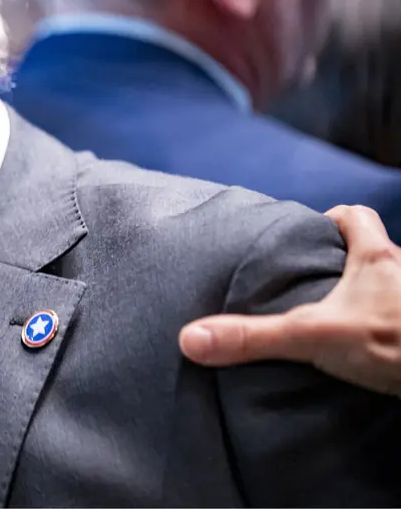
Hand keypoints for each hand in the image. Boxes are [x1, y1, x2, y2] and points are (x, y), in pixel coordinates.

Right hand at [179, 205, 400, 396]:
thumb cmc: (395, 343)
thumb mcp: (314, 338)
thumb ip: (253, 337)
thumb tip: (191, 339)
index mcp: (375, 258)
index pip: (355, 216)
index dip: (331, 220)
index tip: (307, 237)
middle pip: (375, 253)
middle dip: (346, 267)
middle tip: (315, 289)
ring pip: (393, 288)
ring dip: (373, 300)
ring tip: (343, 325)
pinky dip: (390, 329)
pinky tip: (375, 354)